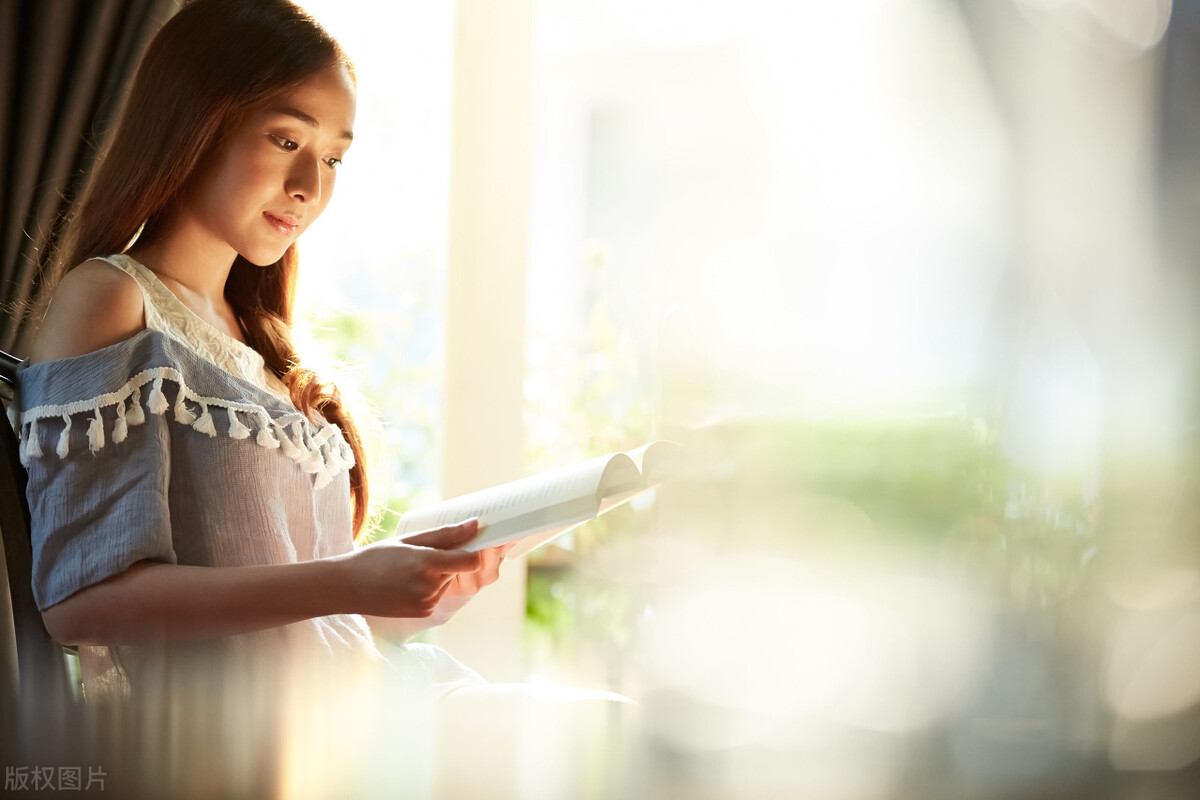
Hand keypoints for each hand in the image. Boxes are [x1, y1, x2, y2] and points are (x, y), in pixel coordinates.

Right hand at [341, 519, 483, 617]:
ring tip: (409, 570)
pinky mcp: (425, 613)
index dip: (472, 550)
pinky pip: (438, 594)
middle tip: (422, 554)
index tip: (467, 541)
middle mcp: (430, 586)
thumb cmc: (376, 558)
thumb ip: (445, 534)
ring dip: (438, 574)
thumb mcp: (408, 540)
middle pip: (458, 568)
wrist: (348, 588)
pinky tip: (407, 584)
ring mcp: (428, 603)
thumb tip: (475, 524)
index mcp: (426, 564)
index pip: (470, 560)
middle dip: (447, 559)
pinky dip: (430, 587)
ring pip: (448, 581)